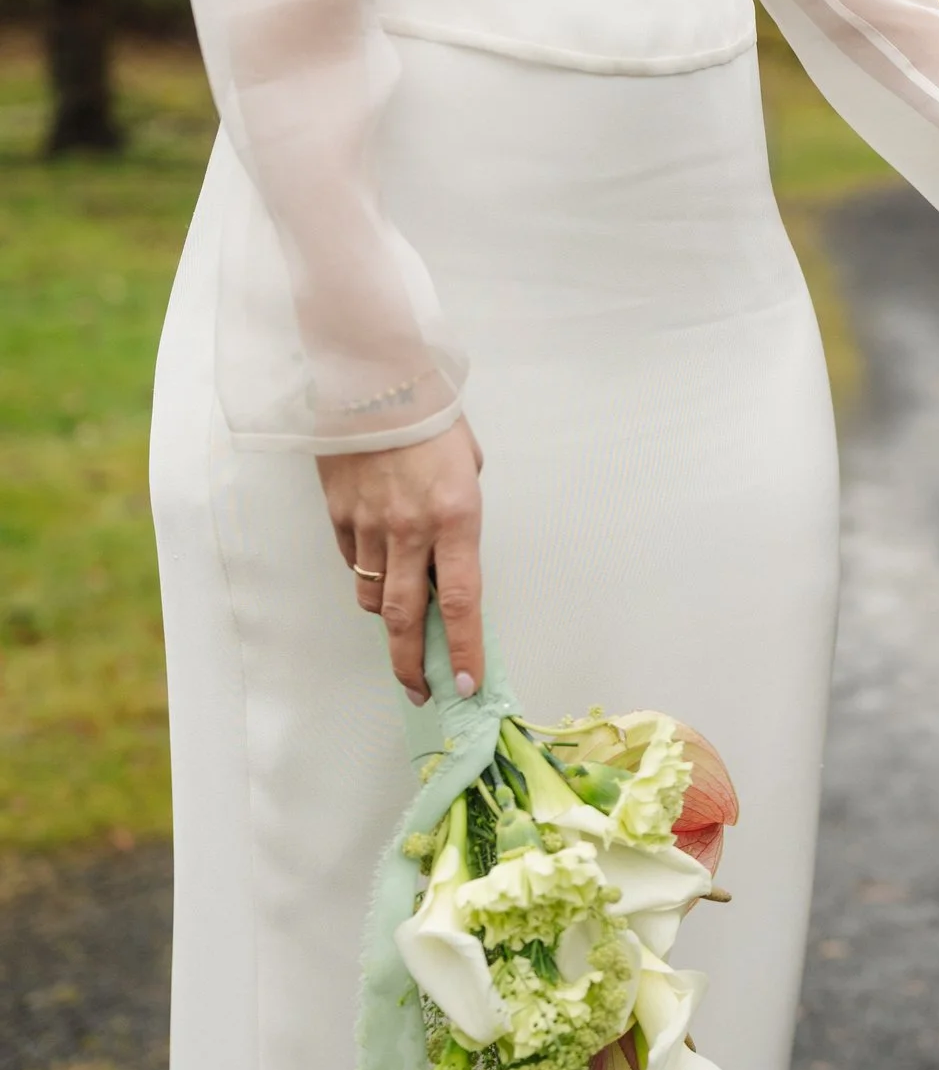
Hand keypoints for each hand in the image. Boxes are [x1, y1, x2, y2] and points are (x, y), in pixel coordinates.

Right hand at [318, 420, 486, 705]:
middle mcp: (412, 530)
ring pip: (373, 595)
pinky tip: (378, 572)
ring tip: (403, 631)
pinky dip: (366, 576)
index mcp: (456, 518)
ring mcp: (369, 525)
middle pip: (404, 617)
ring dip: (388, 620)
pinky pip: (352, 562)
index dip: (461, 650)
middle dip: (412, 663)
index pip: (460, 603)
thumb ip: (460, 516)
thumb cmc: (432, 416)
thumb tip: (448, 554)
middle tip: (421, 692)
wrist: (373, 377)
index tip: (465, 685)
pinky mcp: (338, 515)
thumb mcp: (468, 466)